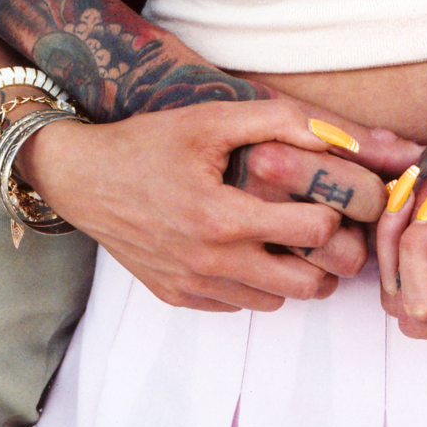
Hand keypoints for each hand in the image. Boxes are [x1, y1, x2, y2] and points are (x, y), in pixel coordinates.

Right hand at [18, 99, 421, 311]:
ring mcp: (192, 286)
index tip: (328, 199)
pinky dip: (253, 286)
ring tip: (283, 239)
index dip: (332, 213)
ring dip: (292, 275)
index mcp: (222, 217)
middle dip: (325, 259)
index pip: (315, 233)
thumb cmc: (149, 143)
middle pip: (307, 285)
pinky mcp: (178, 297)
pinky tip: (244, 251)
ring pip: (276, 302)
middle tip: (319, 230)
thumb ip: (282, 122)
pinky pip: (238, 306)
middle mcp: (209, 262)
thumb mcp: (212, 119)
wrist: (82, 177)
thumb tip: (345, 138)